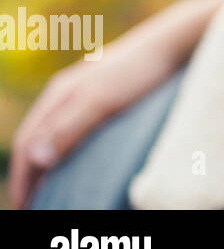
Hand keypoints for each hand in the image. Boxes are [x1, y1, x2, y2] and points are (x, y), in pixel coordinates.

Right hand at [8, 0, 223, 206]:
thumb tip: (36, 157)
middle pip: (36, 138)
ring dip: (47, 161)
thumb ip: (69, 126)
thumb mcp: (103, 99)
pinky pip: (75, 126)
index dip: (22, 178)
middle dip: (30, 173)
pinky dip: (68, 148)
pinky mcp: (106, 92)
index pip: (27, 143)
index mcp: (59, 94)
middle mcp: (66, 91)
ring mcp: (86, 91)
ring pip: (54, 132)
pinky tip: (80, 159)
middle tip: (33, 204)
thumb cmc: (140, 69)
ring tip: (52, 188)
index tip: (25, 206)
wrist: (176, 41)